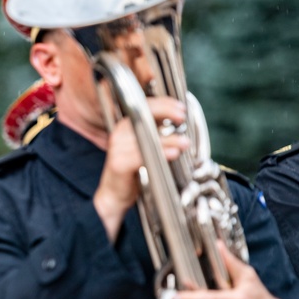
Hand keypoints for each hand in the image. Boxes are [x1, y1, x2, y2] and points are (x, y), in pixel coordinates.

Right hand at [93, 96, 189, 241]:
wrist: (114, 194)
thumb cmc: (133, 169)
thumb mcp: (145, 146)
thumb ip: (157, 133)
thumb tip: (179, 121)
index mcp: (125, 125)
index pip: (143, 105)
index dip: (164, 104)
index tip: (181, 108)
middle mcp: (119, 133)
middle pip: (143, 115)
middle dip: (165, 112)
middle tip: (183, 117)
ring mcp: (117, 148)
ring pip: (145, 137)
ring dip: (168, 139)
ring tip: (185, 142)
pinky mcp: (119, 164)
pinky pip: (141, 155)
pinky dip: (159, 153)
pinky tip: (173, 154)